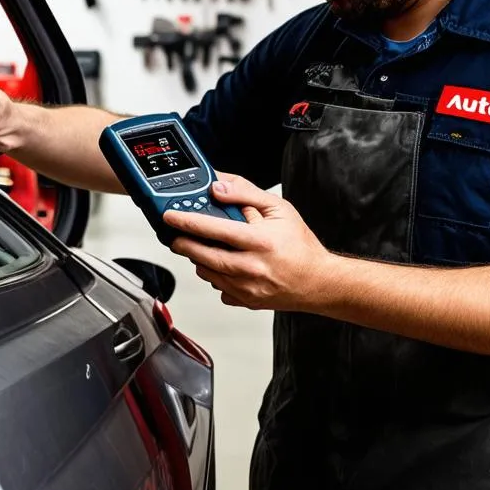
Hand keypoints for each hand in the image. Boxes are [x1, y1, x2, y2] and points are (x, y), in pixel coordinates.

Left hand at [165, 172, 335, 311]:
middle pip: (203, 256)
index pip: (214, 229)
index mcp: (259, 241)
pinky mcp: (245, 301)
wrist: (318, 281)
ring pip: (207, 274)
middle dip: (183, 243)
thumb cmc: (300, 245)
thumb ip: (245, 193)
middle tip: (175, 235)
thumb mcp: (278, 208)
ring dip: (199, 258)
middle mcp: (251, 267)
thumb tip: (217, 188)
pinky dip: (215, 276)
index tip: (170, 217)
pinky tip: (224, 265)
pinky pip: (218, 289)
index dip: (188, 222)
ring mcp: (247, 288)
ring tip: (205, 246)